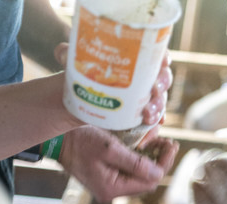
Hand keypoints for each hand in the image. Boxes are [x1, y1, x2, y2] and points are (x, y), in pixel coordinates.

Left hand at [54, 44, 172, 127]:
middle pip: (163, 79)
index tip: (163, 61)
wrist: (80, 92)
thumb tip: (63, 54)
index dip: (164, 58)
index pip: (157, 54)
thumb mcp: (74, 60)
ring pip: (160, 101)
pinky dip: (154, 124)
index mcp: (136, 57)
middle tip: (153, 91)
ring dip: (158, 108)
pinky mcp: (140, 114)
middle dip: (162, 86)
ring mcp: (145, 96)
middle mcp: (145, 76)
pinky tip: (151, 126)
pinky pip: (154, 120)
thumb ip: (67, 54)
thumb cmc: (82, 70)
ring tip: (147, 115)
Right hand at [59, 127, 178, 201]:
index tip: (172, 145)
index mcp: (112, 189)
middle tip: (168, 142)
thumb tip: (159, 174)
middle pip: (145, 180)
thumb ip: (135, 164)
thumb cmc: (79, 141)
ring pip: (139, 174)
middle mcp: (111, 191)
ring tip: (159, 140)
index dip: (163, 164)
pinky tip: (145, 143)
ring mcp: (108, 184)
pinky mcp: (106, 175)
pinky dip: (139, 157)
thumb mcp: (109, 149)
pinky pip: (129, 169)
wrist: (55, 139)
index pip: (148, 182)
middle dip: (159, 160)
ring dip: (151, 157)